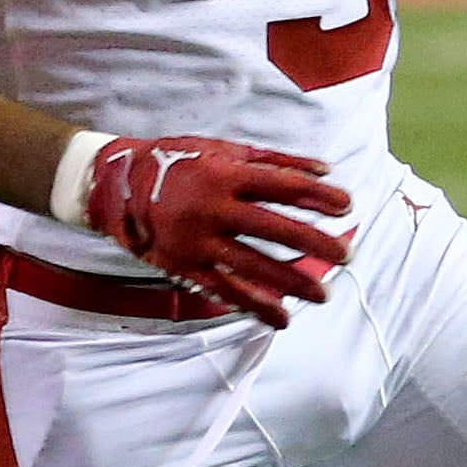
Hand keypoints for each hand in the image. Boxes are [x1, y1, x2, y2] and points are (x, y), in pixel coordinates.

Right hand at [79, 135, 353, 326]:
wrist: (117, 185)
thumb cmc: (179, 160)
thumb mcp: (224, 149)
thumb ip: (276, 160)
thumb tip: (325, 168)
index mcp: (225, 172)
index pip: (283, 185)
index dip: (319, 196)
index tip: (348, 206)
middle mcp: (213, 207)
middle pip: (274, 228)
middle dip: (314, 242)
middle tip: (347, 256)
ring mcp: (198, 240)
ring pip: (253, 265)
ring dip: (292, 281)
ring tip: (322, 294)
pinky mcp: (185, 266)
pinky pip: (225, 290)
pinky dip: (256, 306)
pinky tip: (282, 317)